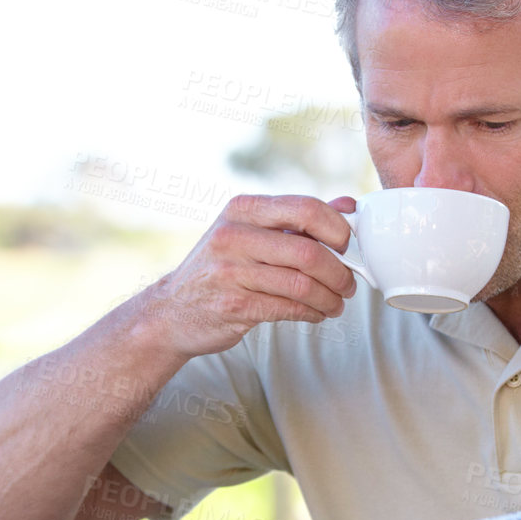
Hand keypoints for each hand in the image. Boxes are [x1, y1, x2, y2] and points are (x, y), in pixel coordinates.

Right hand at [136, 193, 358, 358]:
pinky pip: (287, 309)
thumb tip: (347, 206)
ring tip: (336, 303)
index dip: (337, 228)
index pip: (305, 208)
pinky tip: (316, 313)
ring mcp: (231, 272)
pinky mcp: (233, 305)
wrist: (171, 311)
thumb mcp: (250, 233)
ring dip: (329, 298)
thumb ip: (297, 219)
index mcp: (243, 209)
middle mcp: (234, 236)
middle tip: (348, 284)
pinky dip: (311, 313)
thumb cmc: (219, 269)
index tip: (346, 245)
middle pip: (308, 251)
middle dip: (339, 272)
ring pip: (301, 284)